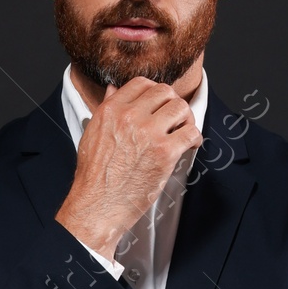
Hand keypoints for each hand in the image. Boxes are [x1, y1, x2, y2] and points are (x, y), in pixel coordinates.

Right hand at [56, 77, 201, 257]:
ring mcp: (149, 133)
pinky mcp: (164, 153)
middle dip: (172, 103)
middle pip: (164, 92)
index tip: (159, 104)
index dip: (154, 92)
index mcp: (112, 110)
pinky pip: (191, 132)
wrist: (97, 205)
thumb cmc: (94, 176)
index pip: (141, 83)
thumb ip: (106, 109)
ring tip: (183, 131)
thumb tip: (113, 89)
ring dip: (186, 118)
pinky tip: (190, 145)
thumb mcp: (92, 133)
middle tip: (175, 119)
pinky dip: (195, 137)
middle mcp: (130, 117)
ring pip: (180, 107)